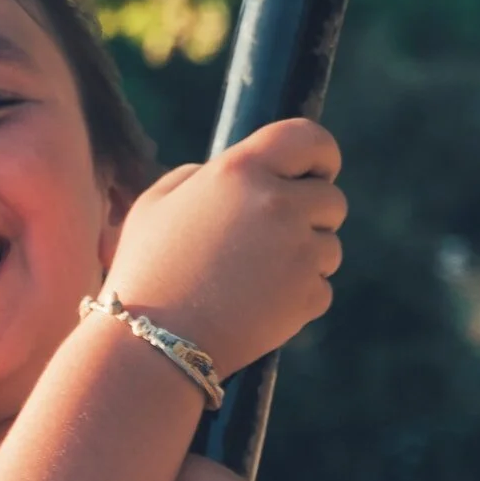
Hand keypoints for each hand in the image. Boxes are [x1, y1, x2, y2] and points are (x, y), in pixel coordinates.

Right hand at [104, 118, 344, 378]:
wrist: (153, 341)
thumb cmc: (148, 269)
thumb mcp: (158, 203)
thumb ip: (201, 176)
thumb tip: (240, 175)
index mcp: (241, 171)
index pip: (308, 139)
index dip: (321, 155)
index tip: (317, 171)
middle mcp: (278, 204)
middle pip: (331, 199)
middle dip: (311, 215)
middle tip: (274, 238)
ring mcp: (299, 252)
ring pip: (330, 246)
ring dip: (305, 258)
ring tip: (255, 277)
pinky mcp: (308, 295)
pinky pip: (321, 287)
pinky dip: (298, 296)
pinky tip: (257, 304)